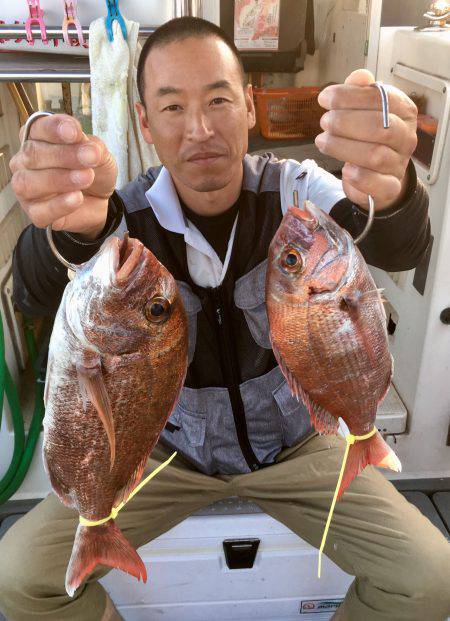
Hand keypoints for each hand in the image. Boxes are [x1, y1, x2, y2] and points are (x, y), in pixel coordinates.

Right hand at [10, 114, 117, 238]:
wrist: (102, 200)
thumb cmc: (92, 170)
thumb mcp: (99, 153)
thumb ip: (92, 146)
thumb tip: (87, 146)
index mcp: (36, 138)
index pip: (36, 128)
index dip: (54, 129)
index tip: (75, 132)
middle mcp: (25, 162)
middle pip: (33, 154)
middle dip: (63, 155)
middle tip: (90, 158)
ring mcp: (26, 188)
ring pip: (29, 183)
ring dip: (60, 179)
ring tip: (87, 178)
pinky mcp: (35, 212)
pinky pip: (40, 210)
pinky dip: (59, 205)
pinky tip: (77, 198)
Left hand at [315, 69, 417, 210]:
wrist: (381, 176)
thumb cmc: (370, 138)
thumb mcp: (365, 110)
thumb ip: (360, 92)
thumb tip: (359, 76)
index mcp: (403, 111)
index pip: (380, 98)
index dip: (349, 97)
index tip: (324, 98)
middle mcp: (406, 137)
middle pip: (378, 126)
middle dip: (344, 122)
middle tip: (324, 122)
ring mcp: (400, 163)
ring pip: (374, 154)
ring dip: (342, 147)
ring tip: (323, 141)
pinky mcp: (390, 187)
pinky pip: (376, 183)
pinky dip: (357, 176)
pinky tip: (344, 168)